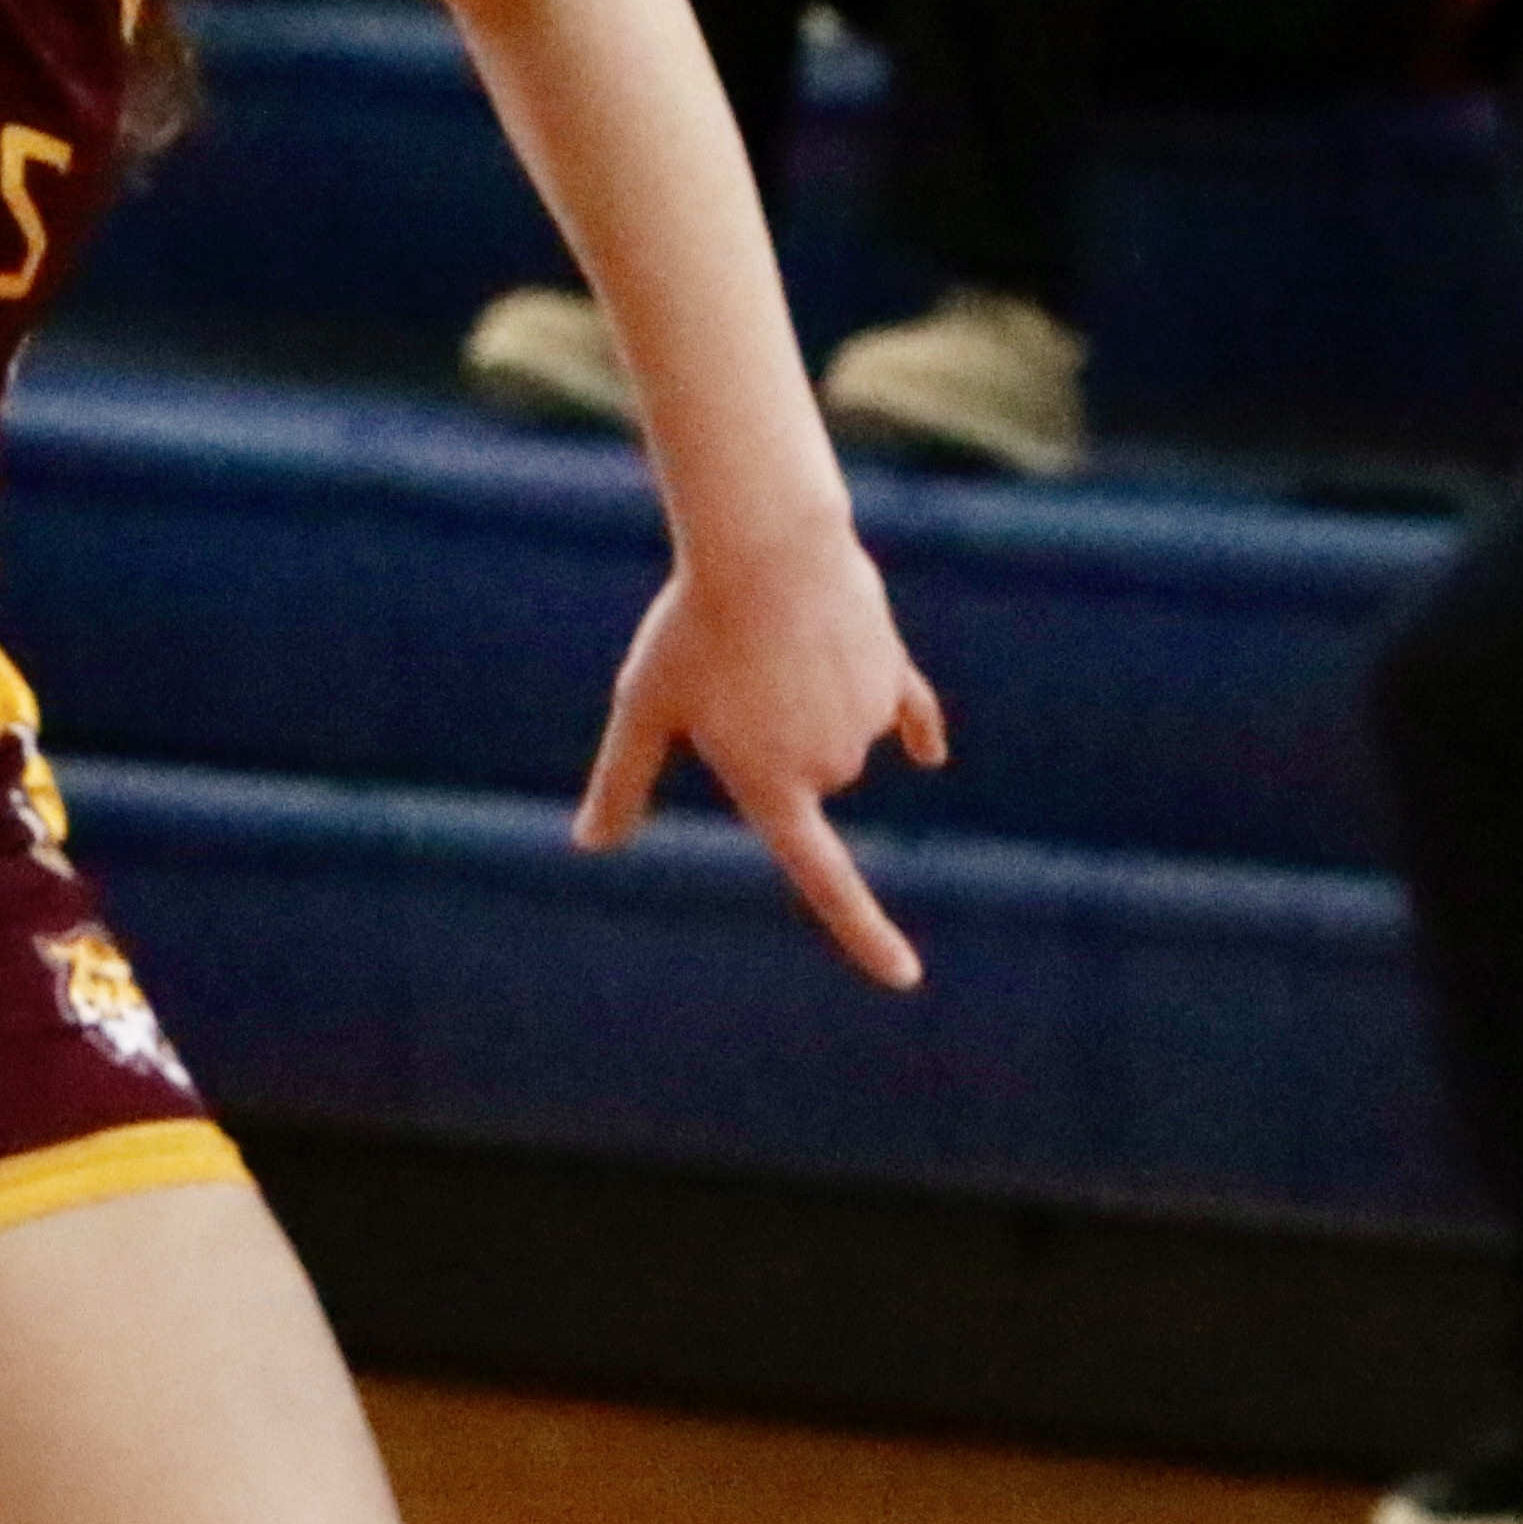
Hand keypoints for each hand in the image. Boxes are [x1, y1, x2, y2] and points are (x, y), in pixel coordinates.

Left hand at [575, 515, 950, 989]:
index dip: (864, 933)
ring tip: (771, 640)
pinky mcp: (894, 673)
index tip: (906, 978)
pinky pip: (906, 712)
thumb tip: (591, 842)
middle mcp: (833, 763)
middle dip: (767, 734)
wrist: (768, 544)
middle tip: (734, 674)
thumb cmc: (693, 628)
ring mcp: (871, 718)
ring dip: (802, 695)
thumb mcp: (644, 706)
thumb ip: (624, 781)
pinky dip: (911, 725)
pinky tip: (931, 755)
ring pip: (831, 726)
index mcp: (775, 785)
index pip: (824, 879)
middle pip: (798, 773)